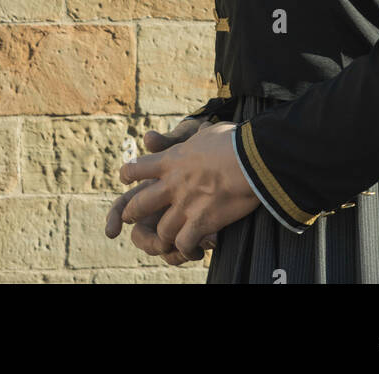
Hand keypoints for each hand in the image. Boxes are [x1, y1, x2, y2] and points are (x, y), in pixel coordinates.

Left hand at [112, 121, 259, 261]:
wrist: (252, 159)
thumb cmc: (234, 141)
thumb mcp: (209, 132)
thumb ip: (198, 135)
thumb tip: (203, 130)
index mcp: (171, 160)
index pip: (135, 168)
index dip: (128, 174)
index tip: (126, 178)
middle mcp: (173, 184)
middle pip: (138, 204)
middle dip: (132, 213)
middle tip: (132, 218)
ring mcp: (185, 205)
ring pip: (161, 230)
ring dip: (164, 235)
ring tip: (168, 237)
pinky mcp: (201, 222)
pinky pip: (183, 243)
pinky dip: (186, 248)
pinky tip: (192, 246)